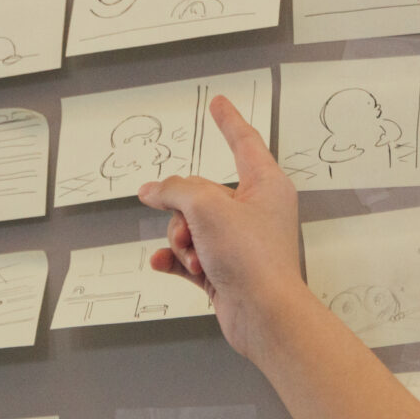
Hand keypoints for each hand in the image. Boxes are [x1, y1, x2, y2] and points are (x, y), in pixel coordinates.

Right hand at [138, 94, 313, 360]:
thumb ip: (174, 190)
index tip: (219, 104)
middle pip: (201, 193)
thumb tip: (153, 190)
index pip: (244, 142)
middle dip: (183, 212)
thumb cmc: (253, 260)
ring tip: (194, 256)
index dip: (227, 121)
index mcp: (265, 185)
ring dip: (181, 240)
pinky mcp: (226, 268)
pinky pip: (188, 254)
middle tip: (190, 230)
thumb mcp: (206, 208)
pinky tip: (167, 263)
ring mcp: (240, 241)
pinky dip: (176, 259)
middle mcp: (255, 210)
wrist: (262, 314)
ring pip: (191, 225)